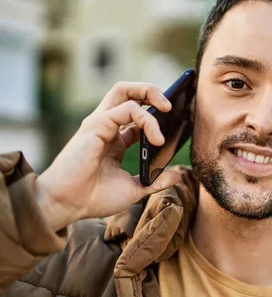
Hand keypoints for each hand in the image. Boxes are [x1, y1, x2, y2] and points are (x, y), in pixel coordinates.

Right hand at [36, 82, 182, 231]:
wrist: (68, 205)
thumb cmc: (94, 197)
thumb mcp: (134, 189)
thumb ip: (155, 181)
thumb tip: (177, 175)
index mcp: (116, 139)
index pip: (138, 113)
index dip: (158, 112)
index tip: (178, 118)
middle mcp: (108, 126)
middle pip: (128, 92)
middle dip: (151, 90)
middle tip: (172, 103)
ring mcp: (101, 123)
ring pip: (124, 91)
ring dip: (150, 93)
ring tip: (168, 108)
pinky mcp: (96, 125)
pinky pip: (126, 109)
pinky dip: (146, 119)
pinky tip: (157, 138)